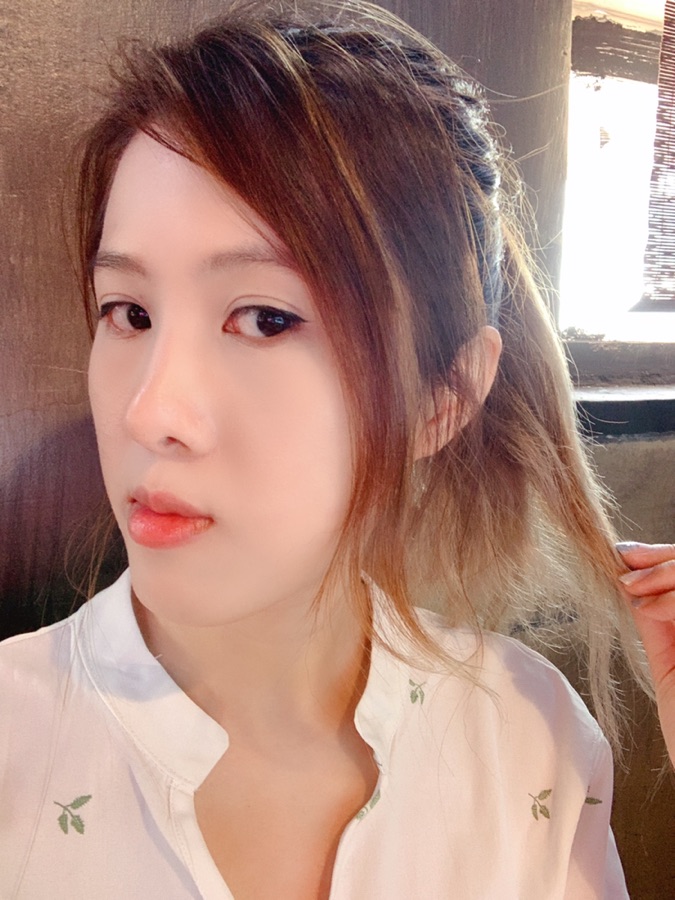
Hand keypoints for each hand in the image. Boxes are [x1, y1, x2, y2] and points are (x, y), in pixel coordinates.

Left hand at [617, 542, 674, 766]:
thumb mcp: (670, 665)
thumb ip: (659, 621)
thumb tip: (629, 580)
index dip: (662, 557)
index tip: (626, 555)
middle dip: (662, 559)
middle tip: (625, 566)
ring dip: (665, 573)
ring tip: (633, 588)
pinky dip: (674, 597)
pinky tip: (649, 609)